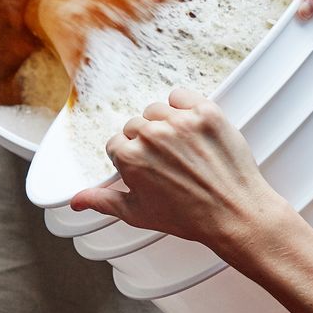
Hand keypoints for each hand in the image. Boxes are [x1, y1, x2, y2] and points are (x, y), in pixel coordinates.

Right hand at [70, 88, 287, 248]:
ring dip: (164, 123)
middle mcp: (152, 136)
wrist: (236, 214)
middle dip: (147, 142)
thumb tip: (77, 200)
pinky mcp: (205, 112)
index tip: (148, 167)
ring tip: (181, 147)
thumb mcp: (138, 213)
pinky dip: (184, 106)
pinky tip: (192, 128)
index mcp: (131, 158)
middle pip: (136, 125)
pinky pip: (181, 95)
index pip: (117, 143)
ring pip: (157, 110)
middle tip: (168, 162)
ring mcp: (180, 121)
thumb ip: (103, 201)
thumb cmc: (190, 218)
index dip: (131, 157)